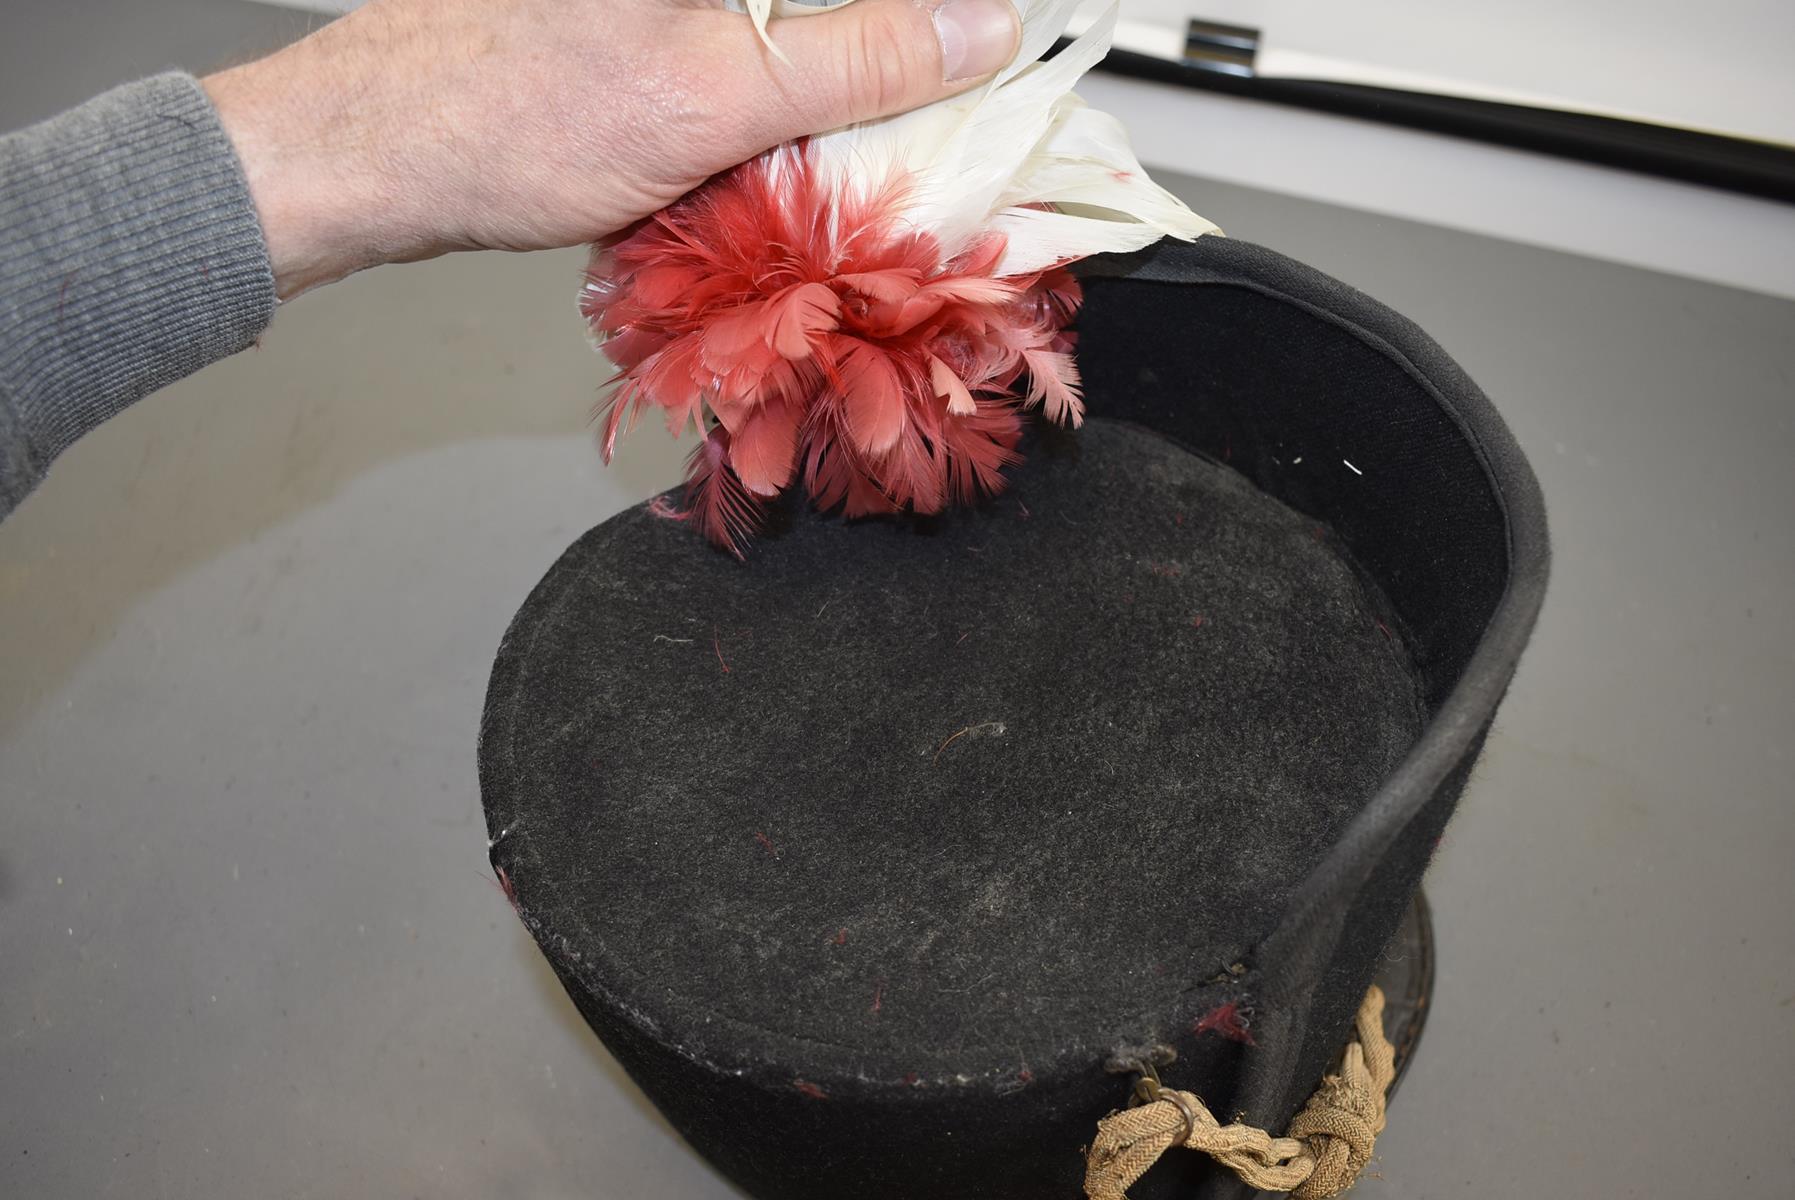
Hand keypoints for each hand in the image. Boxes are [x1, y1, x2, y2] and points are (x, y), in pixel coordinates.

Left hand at [203, 0, 1020, 298]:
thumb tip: (977, 28)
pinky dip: (780, 78)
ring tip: (873, 106)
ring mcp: (667, 0)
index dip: (938, 21)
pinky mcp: (646, 18)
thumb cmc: (511, 117)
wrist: (379, 154)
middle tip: (946, 84)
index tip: (993, 43)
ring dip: (839, 61)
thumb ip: (862, 57)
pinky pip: (747, 33)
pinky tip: (782, 129)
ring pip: (790, 21)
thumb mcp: (722, 98)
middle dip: (894, 42)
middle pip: (834, 7)